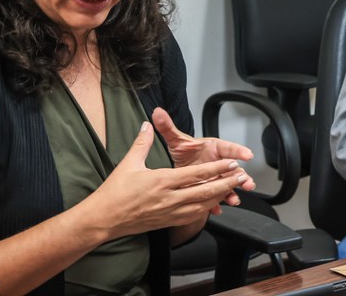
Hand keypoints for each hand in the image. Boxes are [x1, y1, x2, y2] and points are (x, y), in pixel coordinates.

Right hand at [87, 122, 248, 239]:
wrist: (104, 219)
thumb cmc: (115, 192)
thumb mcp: (129, 163)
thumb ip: (143, 142)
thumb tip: (147, 124)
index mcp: (162, 181)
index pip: (197, 174)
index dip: (217, 168)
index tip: (232, 163)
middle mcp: (169, 198)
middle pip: (206, 191)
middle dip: (226, 183)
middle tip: (241, 176)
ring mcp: (170, 212)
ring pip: (202, 205)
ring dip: (219, 197)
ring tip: (232, 189)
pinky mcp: (167, 221)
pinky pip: (192, 215)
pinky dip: (206, 209)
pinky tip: (212, 204)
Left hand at [151, 107, 255, 209]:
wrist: (181, 166)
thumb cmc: (184, 151)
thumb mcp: (176, 140)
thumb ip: (168, 127)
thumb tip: (158, 113)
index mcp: (214, 147)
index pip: (228, 147)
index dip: (238, 151)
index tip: (247, 154)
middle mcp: (218, 162)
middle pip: (233, 168)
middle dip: (240, 176)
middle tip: (246, 181)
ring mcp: (216, 176)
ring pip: (227, 184)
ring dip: (232, 191)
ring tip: (234, 199)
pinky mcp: (212, 188)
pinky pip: (217, 196)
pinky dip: (217, 202)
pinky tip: (216, 208)